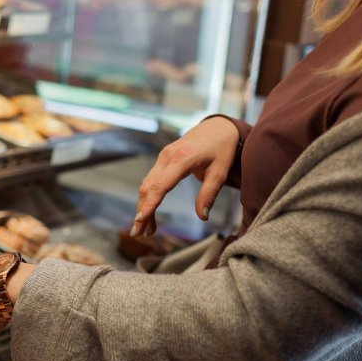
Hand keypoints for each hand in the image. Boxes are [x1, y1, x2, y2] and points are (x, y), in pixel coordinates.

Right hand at [131, 116, 239, 236]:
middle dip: (142, 211)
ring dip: (143, 207)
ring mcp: (163, 156)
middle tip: (140, 234)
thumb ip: (209, 194)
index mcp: (182, 159)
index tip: (140, 221)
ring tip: (146, 230)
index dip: (149, 205)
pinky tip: (149, 213)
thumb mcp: (220, 172)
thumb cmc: (221, 148)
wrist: (218, 126)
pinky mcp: (163, 159)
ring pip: (146, 185)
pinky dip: (148, 197)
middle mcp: (167, 156)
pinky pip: (151, 180)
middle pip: (148, 187)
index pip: (160, 186)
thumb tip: (202, 217)